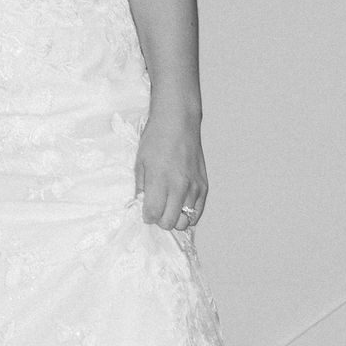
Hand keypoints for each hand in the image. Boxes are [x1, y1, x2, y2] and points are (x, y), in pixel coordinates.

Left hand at [136, 102, 206, 236]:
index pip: (153, 215)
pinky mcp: (204, 186)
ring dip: (175, 218)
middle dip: (160, 220)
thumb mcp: (140, 162)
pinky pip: (198, 213)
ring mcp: (194, 188)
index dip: (146, 216)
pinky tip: (181, 206)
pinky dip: (189, 214)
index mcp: (160, 181)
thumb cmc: (156, 138)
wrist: (178, 122)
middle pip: (169, 223)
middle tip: (156, 208)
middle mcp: (179, 187)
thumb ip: (140, 187)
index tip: (145, 210)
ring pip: (185, 221)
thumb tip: (141, 205)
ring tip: (169, 206)